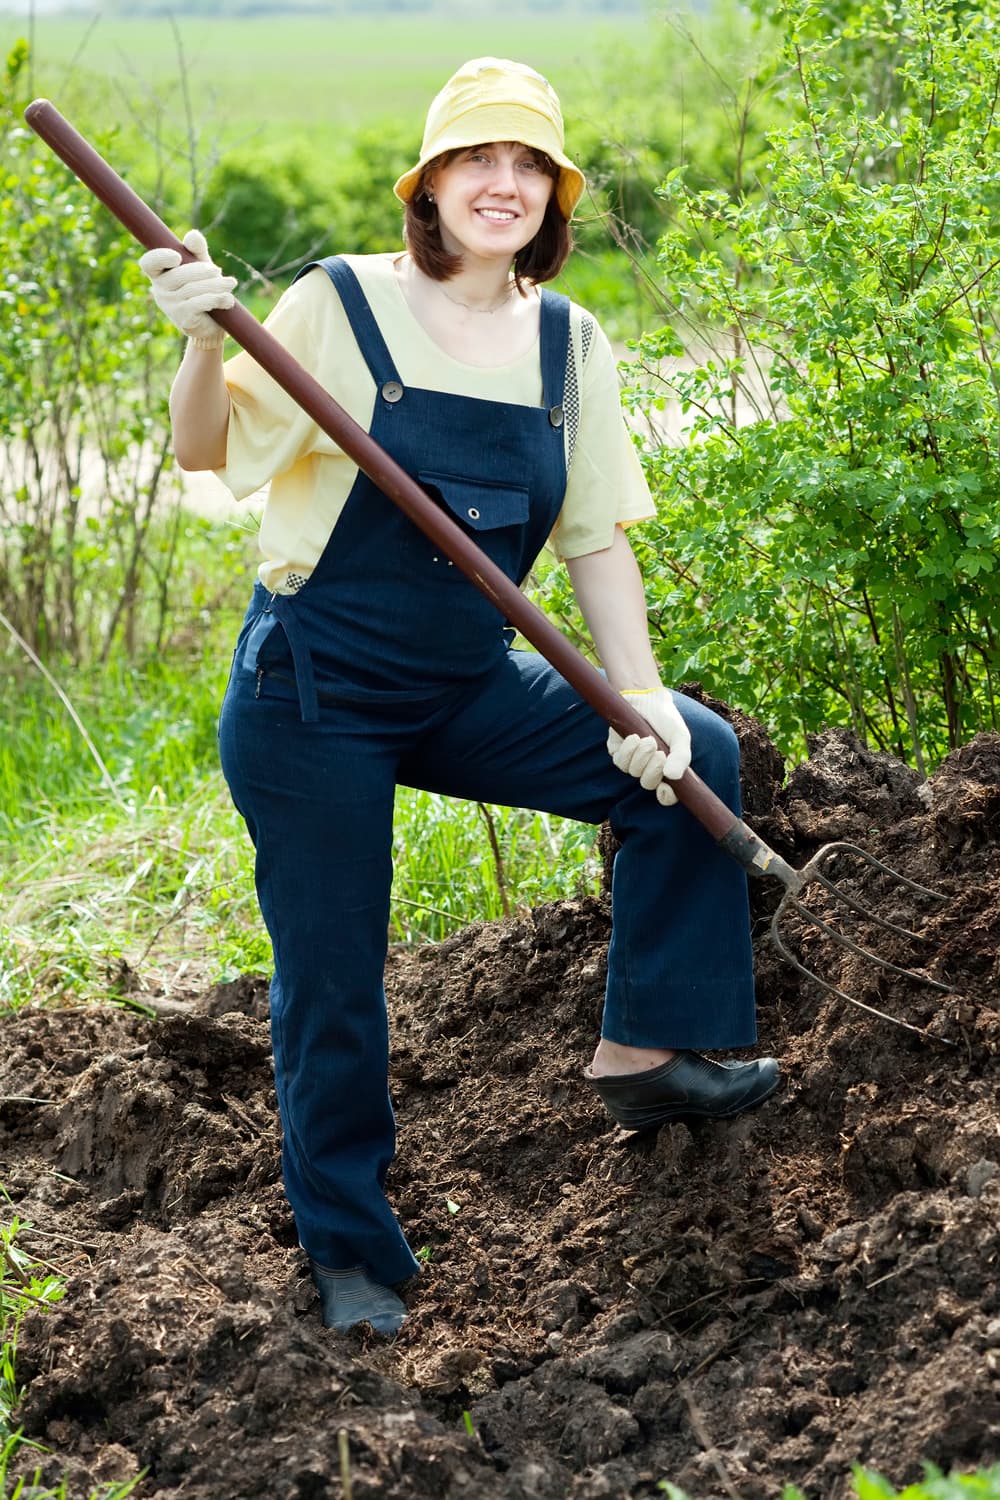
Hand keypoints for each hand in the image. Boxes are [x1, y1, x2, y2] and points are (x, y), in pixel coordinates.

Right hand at [138, 229, 236, 347]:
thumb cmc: (203, 287)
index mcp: (159, 273)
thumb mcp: (200, 264)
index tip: (177, 256)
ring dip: (215, 285)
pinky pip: (199, 304)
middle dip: (202, 271)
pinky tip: (228, 299)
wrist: (212, 322)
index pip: (149, 263)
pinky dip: (216, 299)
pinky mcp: (183, 319)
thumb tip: (193, 235)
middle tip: (218, 271)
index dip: (160, 258)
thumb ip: (196, 250)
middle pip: (179, 275)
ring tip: (231, 283)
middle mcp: (160, 290)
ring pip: (192, 290)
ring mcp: (170, 306)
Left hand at [607, 687, 691, 806]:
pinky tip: (634, 737)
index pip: (666, 795)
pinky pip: (620, 760)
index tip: (666, 788)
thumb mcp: (680, 737)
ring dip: (641, 756)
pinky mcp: (617, 752)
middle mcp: (649, 769)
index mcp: (667, 770)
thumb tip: (672, 777)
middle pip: (648, 783)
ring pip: (633, 772)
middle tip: (659, 752)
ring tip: (648, 739)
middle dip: (653, 769)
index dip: (666, 797)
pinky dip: (628, 749)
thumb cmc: (667, 720)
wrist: (648, 699)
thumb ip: (681, 757)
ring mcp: (632, 761)